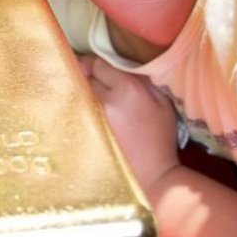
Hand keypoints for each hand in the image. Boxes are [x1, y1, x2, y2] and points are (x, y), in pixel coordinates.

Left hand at [78, 54, 179, 195]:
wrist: (151, 174)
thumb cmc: (159, 137)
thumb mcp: (162, 103)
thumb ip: (142, 79)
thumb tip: (121, 64)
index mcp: (129, 89)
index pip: (100, 63)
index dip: (99, 65)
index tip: (101, 69)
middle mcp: (106, 100)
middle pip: (84, 75)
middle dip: (88, 75)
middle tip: (95, 81)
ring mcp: (92, 116)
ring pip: (77, 91)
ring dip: (81, 90)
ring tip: (91, 98)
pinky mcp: (84, 130)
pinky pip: (75, 108)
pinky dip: (78, 106)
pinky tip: (86, 112)